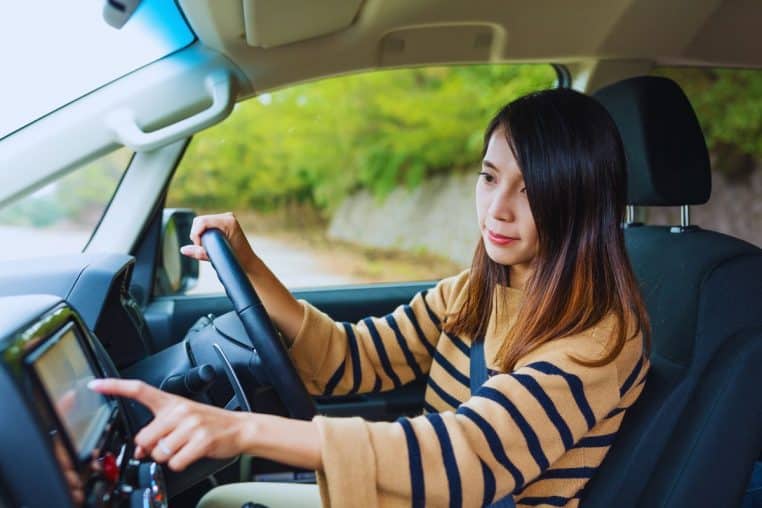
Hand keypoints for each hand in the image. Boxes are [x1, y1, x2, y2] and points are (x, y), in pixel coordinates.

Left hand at [88, 378, 250, 470]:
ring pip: (159, 452)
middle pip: (144, 438)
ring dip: (167, 457)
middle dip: (151, 448)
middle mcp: (179, 410)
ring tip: (183, 447)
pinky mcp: (200, 441)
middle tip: (168, 444)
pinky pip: (175, 462)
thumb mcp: (183, 419)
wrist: (238, 428)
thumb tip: (139, 450)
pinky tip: (190, 454)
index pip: (138, 390)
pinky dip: (180, 464)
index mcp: (171, 402)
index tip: (94, 385)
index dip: (114, 387)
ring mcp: (190, 425)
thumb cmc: (209, 423)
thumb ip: (158, 429)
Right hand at [181, 212, 258, 269]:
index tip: (200, 246)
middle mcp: (228, 217)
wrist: (248, 262)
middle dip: (197, 235)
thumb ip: (199, 253)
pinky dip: (203, 233)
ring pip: (201, 222)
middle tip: (204, 248)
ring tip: (208, 246)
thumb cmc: (237, 261)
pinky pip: (205, 224)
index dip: (196, 234)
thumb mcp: (216, 257)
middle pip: (199, 221)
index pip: (202, 222)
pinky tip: (210, 242)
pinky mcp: (223, 222)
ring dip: (200, 234)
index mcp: (228, 222)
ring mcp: (226, 218)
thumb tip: (183, 250)